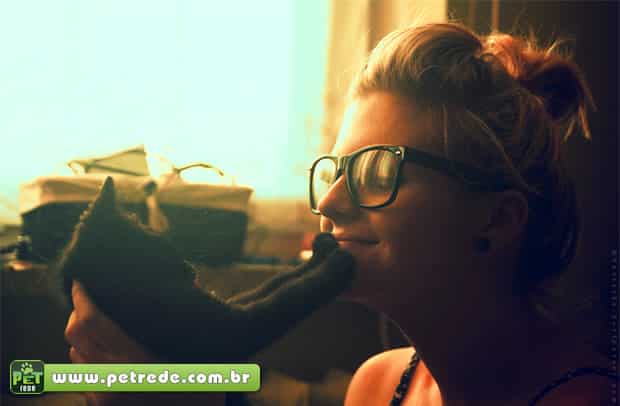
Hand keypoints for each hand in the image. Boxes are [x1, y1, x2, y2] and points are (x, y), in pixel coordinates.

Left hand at [65, 281, 224, 405]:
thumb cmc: (201, 389)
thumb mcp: (199, 355)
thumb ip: (186, 323)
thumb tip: (185, 286)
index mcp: (133, 359)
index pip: (91, 321)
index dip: (81, 297)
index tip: (82, 281)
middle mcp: (111, 376)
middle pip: (75, 334)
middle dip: (77, 312)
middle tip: (88, 298)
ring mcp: (102, 393)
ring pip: (75, 354)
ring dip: (81, 336)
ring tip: (96, 323)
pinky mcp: (101, 404)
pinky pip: (83, 374)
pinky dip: (86, 357)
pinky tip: (105, 352)